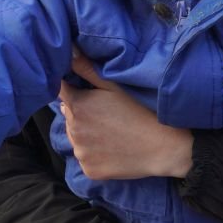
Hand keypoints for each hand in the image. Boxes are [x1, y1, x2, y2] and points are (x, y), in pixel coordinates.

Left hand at [60, 53, 192, 178]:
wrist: (162, 147)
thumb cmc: (140, 111)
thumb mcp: (114, 86)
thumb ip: (87, 69)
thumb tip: (69, 52)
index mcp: (77, 106)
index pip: (60, 91)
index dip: (70, 88)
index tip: (83, 89)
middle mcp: (73, 131)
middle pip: (69, 116)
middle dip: (81, 112)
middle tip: (106, 114)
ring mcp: (80, 153)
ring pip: (76, 138)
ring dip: (86, 133)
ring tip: (111, 131)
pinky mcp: (89, 170)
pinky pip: (86, 158)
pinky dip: (94, 154)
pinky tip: (113, 148)